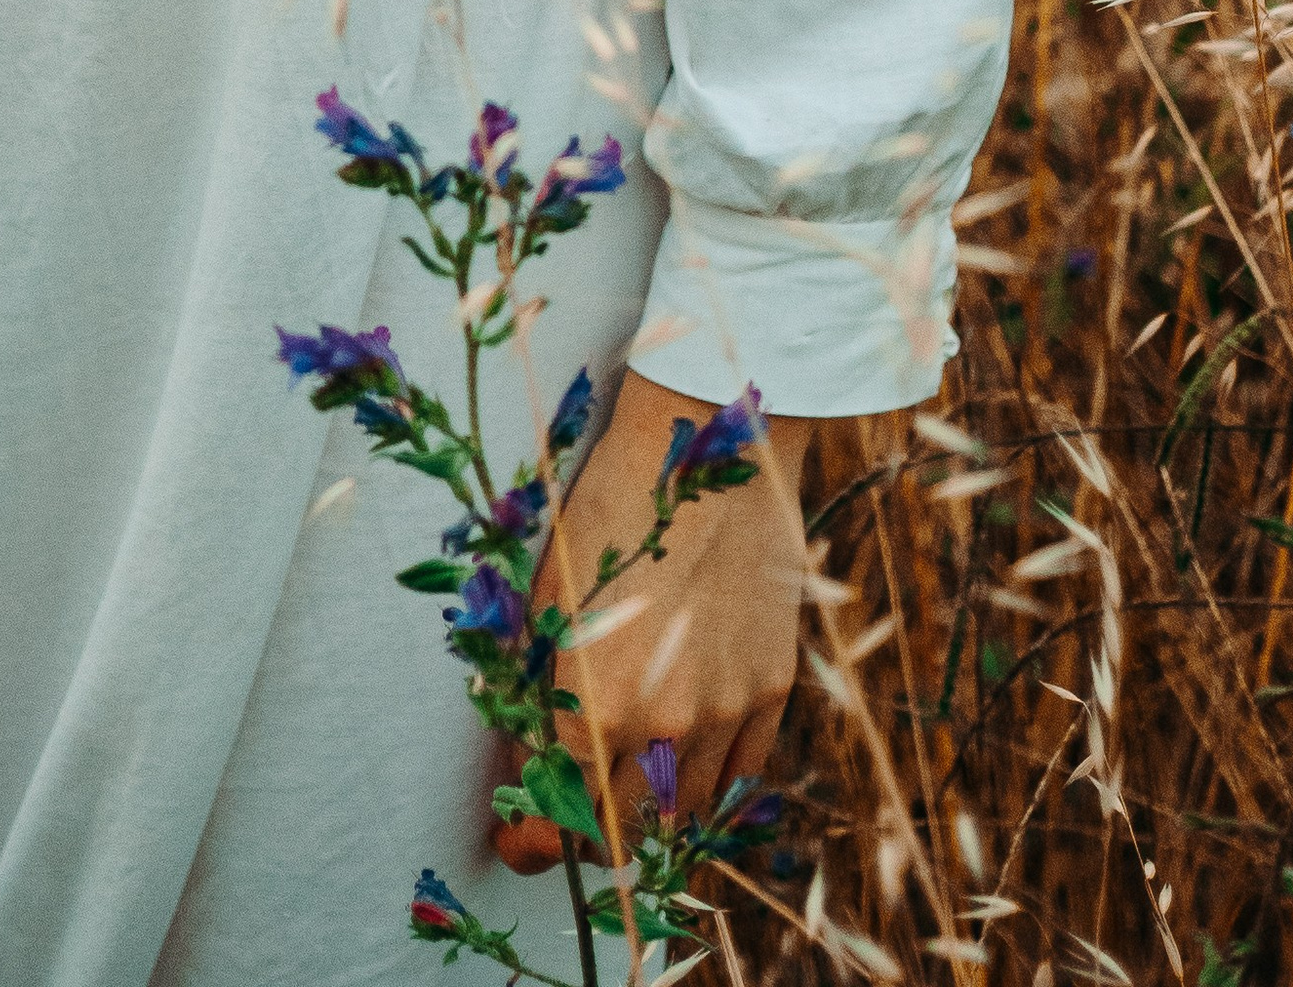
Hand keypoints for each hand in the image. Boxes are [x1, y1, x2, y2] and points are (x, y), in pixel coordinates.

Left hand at [522, 367, 810, 841]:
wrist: (710, 447)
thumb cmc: (612, 505)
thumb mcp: (549, 591)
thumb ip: (537, 682)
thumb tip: (525, 748)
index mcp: (591, 701)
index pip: (558, 819)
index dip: (534, 844)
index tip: (521, 845)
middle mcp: (661, 723)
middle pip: (622, 833)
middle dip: (586, 833)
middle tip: (568, 815)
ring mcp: (725, 710)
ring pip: (683, 817)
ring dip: (649, 819)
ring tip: (624, 795)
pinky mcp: (770, 689)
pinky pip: (739, 775)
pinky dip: (707, 787)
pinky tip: (683, 770)